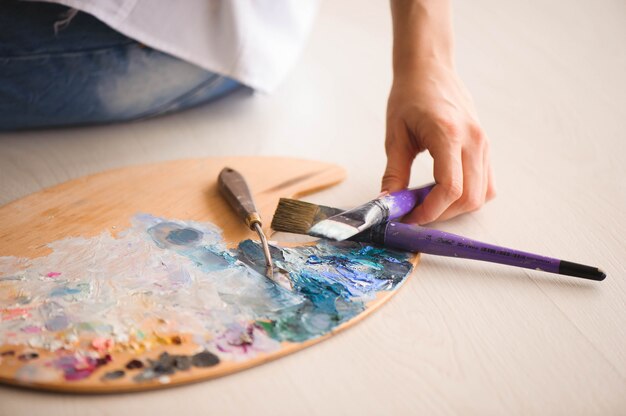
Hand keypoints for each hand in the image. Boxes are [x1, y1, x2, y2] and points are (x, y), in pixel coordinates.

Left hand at [382, 60, 495, 223]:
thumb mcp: (395, 136)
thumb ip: (393, 173)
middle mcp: (473, 140)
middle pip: (469, 197)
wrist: (430, 69)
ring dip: (455, 207)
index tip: (411, 217)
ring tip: (428, 201)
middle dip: (442, 213)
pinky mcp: (485, 146)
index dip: (431, 210)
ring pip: (481, 194)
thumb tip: (388, 205)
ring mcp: (483, 143)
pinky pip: (486, 184)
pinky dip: (467, 196)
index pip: (451, 188)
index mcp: (448, 135)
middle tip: (416, 212)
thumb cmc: (410, 96)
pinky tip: (443, 190)